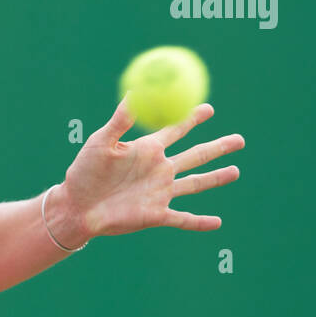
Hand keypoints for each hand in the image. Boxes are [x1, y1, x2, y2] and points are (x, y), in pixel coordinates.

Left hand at [60, 94, 243, 239]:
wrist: (76, 206)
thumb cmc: (83, 172)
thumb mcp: (99, 142)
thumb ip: (120, 121)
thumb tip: (134, 93)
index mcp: (146, 149)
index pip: (175, 130)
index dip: (192, 119)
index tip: (209, 109)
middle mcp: (158, 170)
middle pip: (195, 156)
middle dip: (217, 147)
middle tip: (240, 139)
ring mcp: (159, 193)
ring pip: (195, 184)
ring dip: (216, 178)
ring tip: (236, 171)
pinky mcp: (155, 215)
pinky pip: (182, 218)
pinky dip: (200, 222)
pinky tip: (217, 223)